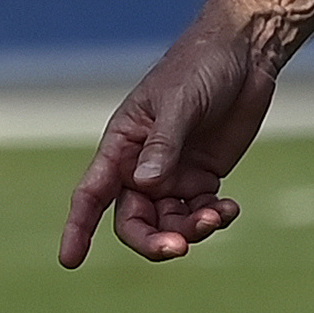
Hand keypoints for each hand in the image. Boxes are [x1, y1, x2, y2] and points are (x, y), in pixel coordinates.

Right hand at [64, 15, 280, 265]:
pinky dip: (213, 218)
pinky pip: (200, 213)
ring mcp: (174, 174)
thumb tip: (144, 185)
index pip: (92, 193)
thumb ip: (163, 145)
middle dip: (152, 240)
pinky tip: (229, 209)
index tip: (69, 259)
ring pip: (170, 224)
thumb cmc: (200, 67)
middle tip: (179, 247)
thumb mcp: (180, 103)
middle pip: (134, 221)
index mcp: (123, 144)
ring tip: (217, 216)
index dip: (78, 227)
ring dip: (190, 230)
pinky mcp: (203, 177)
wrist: (243, 53)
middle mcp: (142, 166)